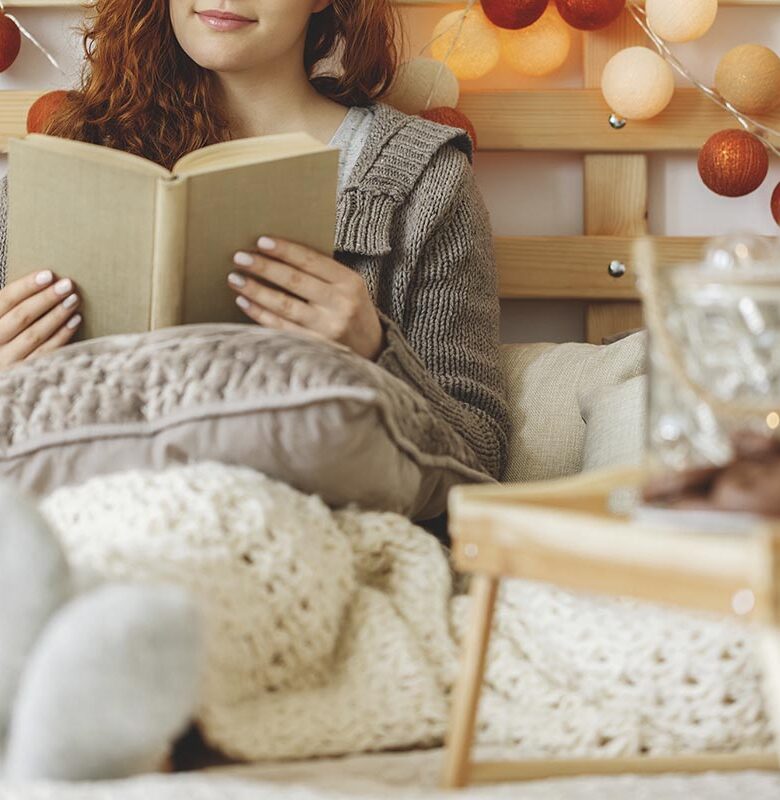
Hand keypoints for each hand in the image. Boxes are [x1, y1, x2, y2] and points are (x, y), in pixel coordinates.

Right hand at [0, 270, 81, 369]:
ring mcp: (7, 360)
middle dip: (46, 299)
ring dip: (57, 316)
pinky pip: (46, 353)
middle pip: (21, 317)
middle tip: (67, 285)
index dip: (26, 286)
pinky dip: (62, 336)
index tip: (48, 274)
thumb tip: (41, 282)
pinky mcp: (24, 374)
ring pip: (35, 335)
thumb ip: (11, 308)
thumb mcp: (2, 321)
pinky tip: (75, 321)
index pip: (5, 300)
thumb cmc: (4, 339)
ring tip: (74, 300)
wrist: (3, 380)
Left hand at [227, 236, 385, 361]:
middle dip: (264, 267)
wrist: (373, 351)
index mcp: (350, 283)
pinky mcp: (315, 347)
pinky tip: (244, 301)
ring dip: (255, 290)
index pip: (312, 261)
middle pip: (294, 281)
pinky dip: (259, 314)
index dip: (285, 250)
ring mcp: (327, 329)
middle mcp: (340, 305)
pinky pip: (281, 327)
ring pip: (284, 305)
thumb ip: (323, 273)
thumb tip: (277, 255)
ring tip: (235, 278)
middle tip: (240, 257)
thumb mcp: (349, 287)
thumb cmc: (353, 311)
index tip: (261, 241)